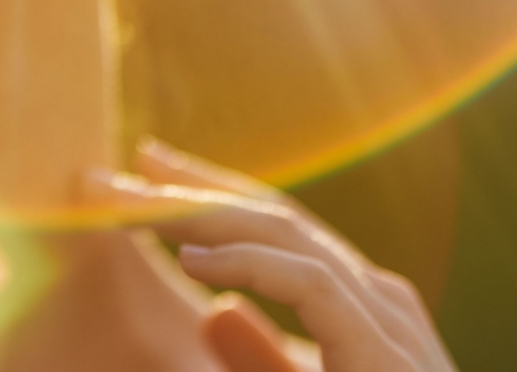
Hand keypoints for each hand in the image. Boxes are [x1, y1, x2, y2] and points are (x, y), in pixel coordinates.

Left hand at [90, 140, 456, 371]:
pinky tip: (190, 259)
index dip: (211, 195)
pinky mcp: (384, 351)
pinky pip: (311, 284)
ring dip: (202, 212)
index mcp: (359, 306)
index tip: (146, 174)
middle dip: (199, 186)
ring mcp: (387, 318)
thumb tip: (218, 308)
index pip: (277, 228)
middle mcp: (377, 299)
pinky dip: (248, 264)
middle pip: (276, 218)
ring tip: (132, 204)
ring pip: (287, 236)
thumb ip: (261, 360)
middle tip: (128, 164)